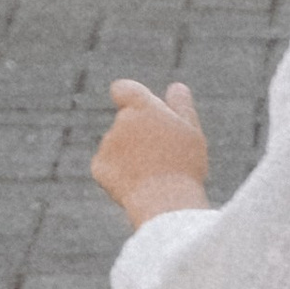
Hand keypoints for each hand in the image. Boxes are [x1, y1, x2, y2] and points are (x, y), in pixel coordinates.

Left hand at [93, 79, 210, 228]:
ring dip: (131, 155)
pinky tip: (139, 186)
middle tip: (163, 156)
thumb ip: (181, 107)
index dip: (129, 97)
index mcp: (142, 106)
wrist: (164, 200)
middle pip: (126, 122)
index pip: (123, 88)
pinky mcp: (98, 167)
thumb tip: (177, 87)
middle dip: (139, 134)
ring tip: (154, 175)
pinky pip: (108, 166)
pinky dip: (120, 174)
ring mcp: (107, 144)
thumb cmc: (184, 164)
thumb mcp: (191, 132)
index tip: (141, 109)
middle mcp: (120, 121)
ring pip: (118, 145)